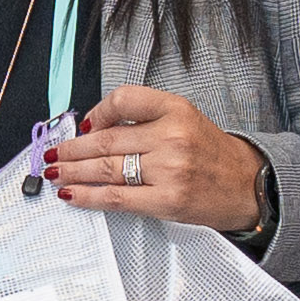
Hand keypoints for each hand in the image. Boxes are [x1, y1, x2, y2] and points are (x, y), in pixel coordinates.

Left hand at [48, 87, 261, 230]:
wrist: (247, 186)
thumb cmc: (211, 154)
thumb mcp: (184, 120)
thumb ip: (144, 120)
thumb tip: (93, 129)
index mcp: (176, 109)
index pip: (124, 100)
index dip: (97, 112)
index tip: (84, 125)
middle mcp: (172, 136)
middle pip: (106, 140)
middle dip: (71, 149)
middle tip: (52, 154)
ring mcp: (169, 169)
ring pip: (105, 168)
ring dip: (72, 172)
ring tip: (53, 173)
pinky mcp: (166, 200)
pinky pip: (116, 197)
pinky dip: (87, 196)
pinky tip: (71, 194)